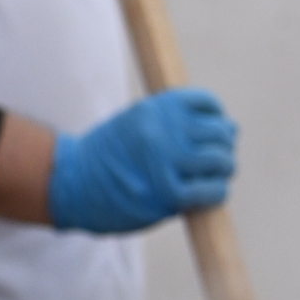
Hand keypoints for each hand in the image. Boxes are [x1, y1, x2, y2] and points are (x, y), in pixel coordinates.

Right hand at [47, 88, 235, 232]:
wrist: (70, 185)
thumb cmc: (106, 157)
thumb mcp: (135, 122)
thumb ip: (174, 122)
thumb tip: (230, 129)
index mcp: (156, 109)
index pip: (208, 104)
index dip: (216, 119)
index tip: (210, 134)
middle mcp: (164, 130)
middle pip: (220, 133)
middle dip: (222, 146)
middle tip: (211, 160)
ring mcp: (166, 161)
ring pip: (220, 160)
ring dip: (222, 170)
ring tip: (209, 177)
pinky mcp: (168, 193)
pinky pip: (211, 190)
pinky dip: (214, 193)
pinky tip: (203, 194)